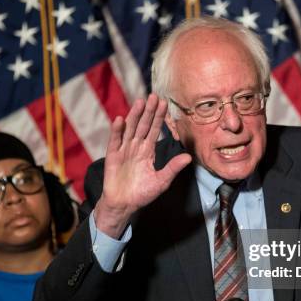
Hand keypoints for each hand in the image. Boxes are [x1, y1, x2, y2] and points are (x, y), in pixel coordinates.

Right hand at [94, 94, 191, 237]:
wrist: (124, 204)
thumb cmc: (142, 194)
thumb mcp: (161, 181)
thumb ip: (173, 168)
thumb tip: (188, 157)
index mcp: (147, 151)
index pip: (154, 130)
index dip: (159, 117)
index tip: (164, 103)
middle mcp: (136, 147)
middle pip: (143, 125)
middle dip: (148, 111)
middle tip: (154, 96)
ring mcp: (124, 150)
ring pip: (130, 129)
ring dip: (134, 116)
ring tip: (140, 102)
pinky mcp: (112, 156)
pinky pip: (115, 141)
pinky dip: (117, 131)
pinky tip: (120, 120)